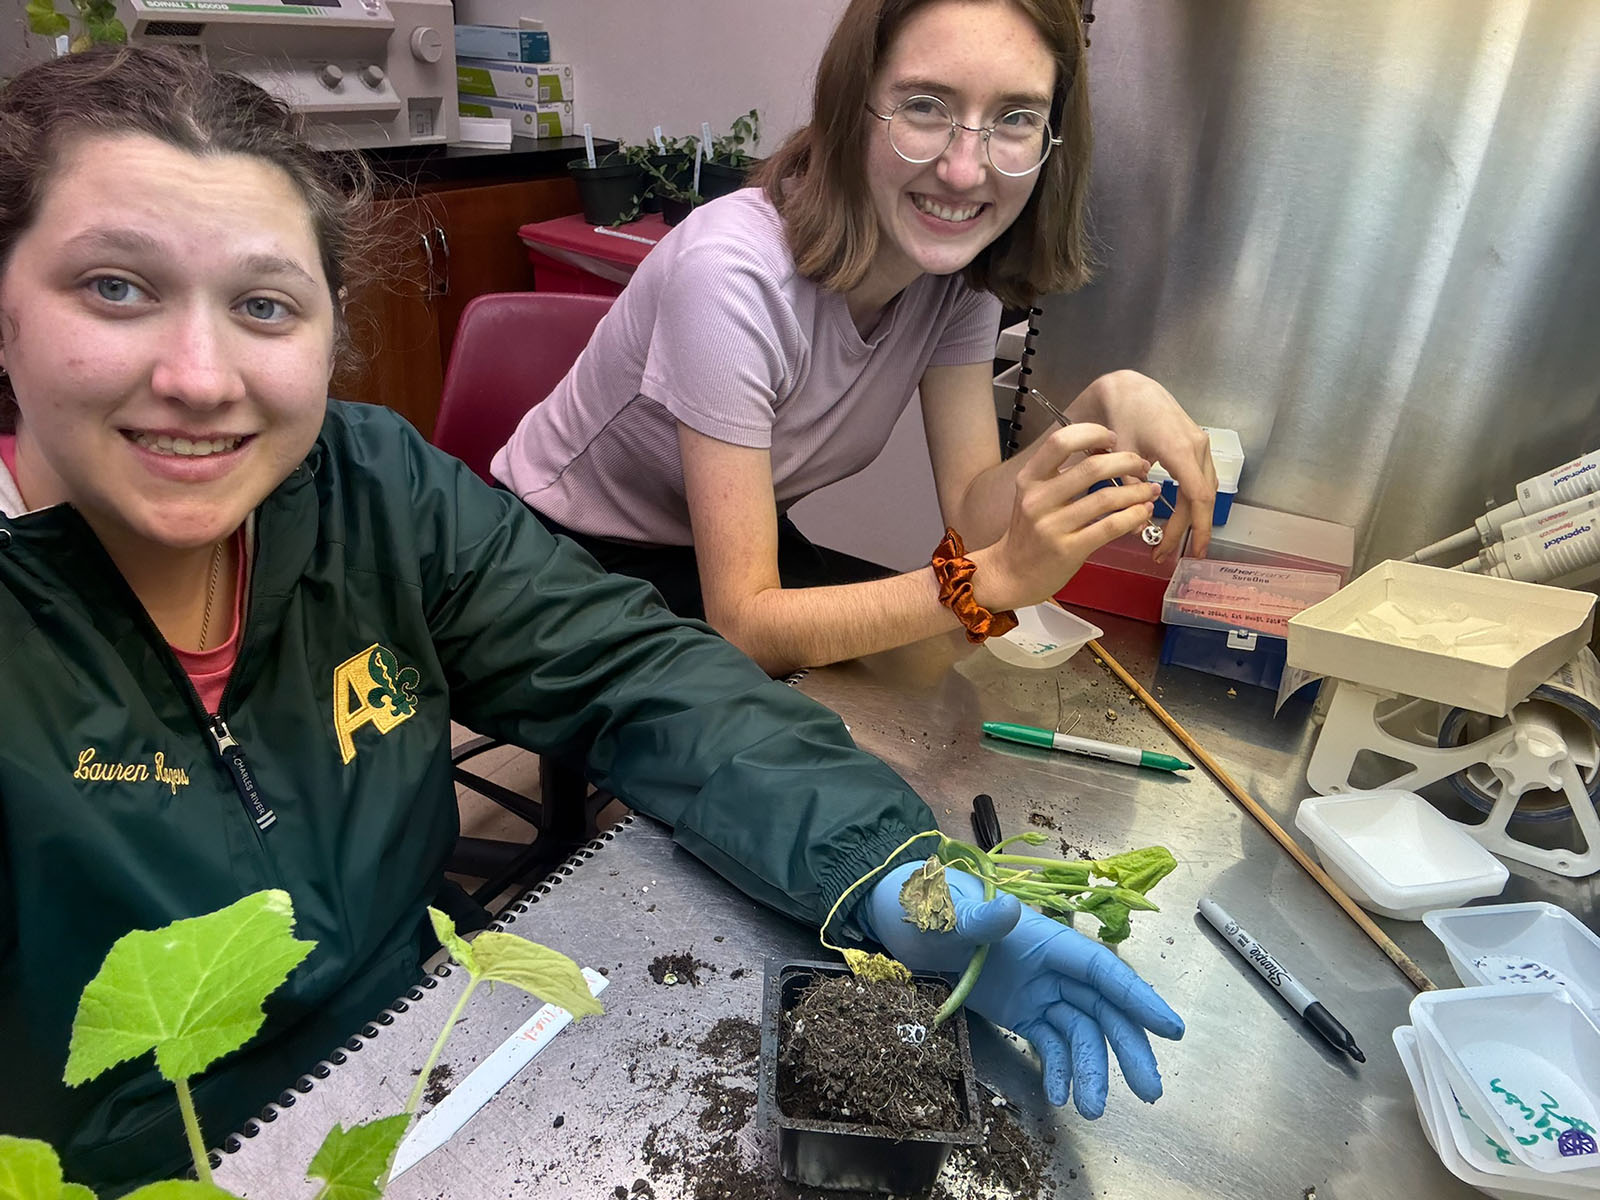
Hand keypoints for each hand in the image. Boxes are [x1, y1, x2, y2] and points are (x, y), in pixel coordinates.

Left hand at [864, 863, 1183, 1118]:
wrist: (902, 923)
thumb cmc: (930, 906)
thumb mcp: (949, 911)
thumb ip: (977, 918)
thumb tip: (1006, 911)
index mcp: (1046, 938)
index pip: (1102, 969)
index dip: (1137, 997)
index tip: (1170, 1028)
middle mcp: (1051, 966)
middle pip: (1101, 1008)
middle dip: (1128, 1048)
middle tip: (1149, 1092)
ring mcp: (1037, 991)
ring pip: (1079, 1033)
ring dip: (1092, 1071)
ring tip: (1095, 1110)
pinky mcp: (1020, 1012)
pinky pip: (1050, 1044)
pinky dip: (1059, 1070)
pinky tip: (1059, 1096)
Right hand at [971, 421, 1162, 610]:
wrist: (1012, 574)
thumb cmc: (1030, 533)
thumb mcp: (1033, 496)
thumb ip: (1060, 475)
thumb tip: (1103, 450)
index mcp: (1029, 479)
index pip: (1061, 441)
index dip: (1093, 433)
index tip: (1112, 439)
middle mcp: (1038, 499)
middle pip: (1092, 467)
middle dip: (1126, 462)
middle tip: (1141, 466)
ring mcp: (1052, 526)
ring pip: (1106, 498)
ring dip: (1136, 492)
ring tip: (1150, 490)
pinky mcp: (1068, 550)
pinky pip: (1110, 526)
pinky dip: (1133, 516)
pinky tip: (1143, 512)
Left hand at [1073, 371, 1216, 559]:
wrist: (1131, 387)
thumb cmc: (1122, 416)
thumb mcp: (1119, 456)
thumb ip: (1129, 490)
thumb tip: (1138, 527)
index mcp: (1180, 449)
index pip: (1198, 497)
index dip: (1196, 528)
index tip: (1190, 553)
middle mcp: (1198, 447)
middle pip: (1203, 498)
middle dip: (1189, 530)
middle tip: (1168, 554)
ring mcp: (1201, 444)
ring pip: (1205, 489)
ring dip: (1193, 518)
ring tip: (1175, 543)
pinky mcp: (1196, 444)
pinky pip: (1202, 478)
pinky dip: (1194, 501)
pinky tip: (1181, 518)